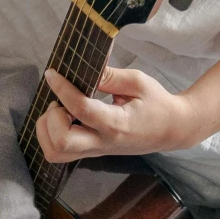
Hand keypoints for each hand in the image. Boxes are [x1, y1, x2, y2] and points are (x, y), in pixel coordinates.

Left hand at [35, 67, 203, 161]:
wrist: (172, 130)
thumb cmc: (157, 103)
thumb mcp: (138, 82)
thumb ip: (109, 75)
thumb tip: (84, 65)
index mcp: (116, 123)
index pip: (80, 109)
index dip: (61, 89)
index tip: (52, 74)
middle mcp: (103, 142)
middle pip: (61, 142)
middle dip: (51, 118)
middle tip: (60, 101)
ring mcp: (96, 151)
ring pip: (55, 152)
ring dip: (47, 130)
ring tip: (60, 111)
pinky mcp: (92, 153)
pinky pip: (60, 153)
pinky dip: (50, 136)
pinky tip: (63, 119)